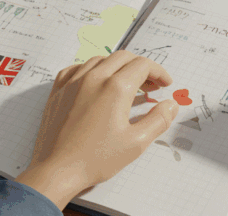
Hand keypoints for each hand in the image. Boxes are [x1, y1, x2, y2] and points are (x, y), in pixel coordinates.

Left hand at [15, 51, 179, 207]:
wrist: (57, 170)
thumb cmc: (95, 159)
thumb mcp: (136, 143)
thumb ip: (158, 120)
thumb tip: (171, 105)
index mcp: (115, 88)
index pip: (143, 65)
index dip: (158, 72)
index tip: (164, 84)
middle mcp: (94, 78)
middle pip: (124, 57)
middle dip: (141, 67)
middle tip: (151, 85)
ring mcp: (73, 81)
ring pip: (101, 59)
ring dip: (118, 67)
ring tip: (126, 84)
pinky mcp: (59, 90)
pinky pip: (78, 68)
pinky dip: (93, 70)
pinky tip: (97, 83)